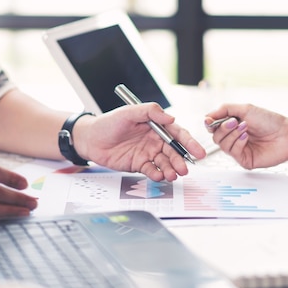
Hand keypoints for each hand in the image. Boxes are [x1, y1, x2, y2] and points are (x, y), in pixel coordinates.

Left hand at [78, 103, 205, 181]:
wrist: (90, 139)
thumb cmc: (108, 123)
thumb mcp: (129, 112)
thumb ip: (150, 111)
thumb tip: (170, 118)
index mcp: (156, 125)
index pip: (177, 133)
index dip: (189, 142)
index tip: (198, 152)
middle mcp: (154, 140)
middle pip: (173, 151)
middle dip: (181, 160)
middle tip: (184, 169)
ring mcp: (148, 153)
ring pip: (165, 162)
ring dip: (171, 169)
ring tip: (173, 175)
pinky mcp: (139, 164)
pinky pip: (152, 170)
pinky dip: (157, 174)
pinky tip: (160, 176)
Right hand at [204, 103, 287, 168]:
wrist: (286, 134)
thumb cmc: (269, 121)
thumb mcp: (245, 108)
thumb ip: (224, 110)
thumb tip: (207, 116)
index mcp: (232, 126)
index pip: (213, 127)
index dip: (209, 124)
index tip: (209, 120)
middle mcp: (234, 138)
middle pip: (215, 136)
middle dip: (223, 128)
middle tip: (234, 121)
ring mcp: (239, 150)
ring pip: (222, 145)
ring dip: (231, 134)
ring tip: (244, 127)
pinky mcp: (244, 160)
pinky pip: (232, 152)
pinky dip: (237, 142)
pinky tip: (246, 137)